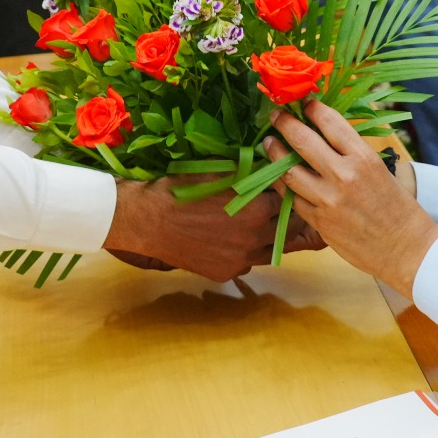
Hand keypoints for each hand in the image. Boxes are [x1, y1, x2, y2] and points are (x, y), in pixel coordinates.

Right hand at [104, 176, 288, 279]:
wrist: (150, 220)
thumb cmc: (183, 189)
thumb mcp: (219, 169)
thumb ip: (249, 170)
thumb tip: (266, 164)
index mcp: (258, 210)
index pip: (286, 200)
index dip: (284, 192)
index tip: (282, 187)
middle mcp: (254, 239)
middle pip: (286, 230)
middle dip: (287, 217)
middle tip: (283, 209)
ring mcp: (240, 261)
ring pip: (269, 251)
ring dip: (269, 238)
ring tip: (262, 226)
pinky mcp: (225, 274)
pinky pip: (246, 264)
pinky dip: (245, 252)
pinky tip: (234, 241)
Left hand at [271, 102, 437, 294]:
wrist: (404, 248)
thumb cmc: (397, 207)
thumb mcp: (380, 170)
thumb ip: (352, 153)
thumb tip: (324, 134)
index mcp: (364, 158)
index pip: (330, 122)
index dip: (312, 108)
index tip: (304, 103)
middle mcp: (344, 176)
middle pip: (303, 141)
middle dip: (284, 123)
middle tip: (276, 115)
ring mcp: (328, 200)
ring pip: (289, 171)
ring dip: (275, 153)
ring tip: (269, 144)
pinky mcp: (319, 222)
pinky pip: (292, 198)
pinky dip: (283, 184)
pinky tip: (278, 176)